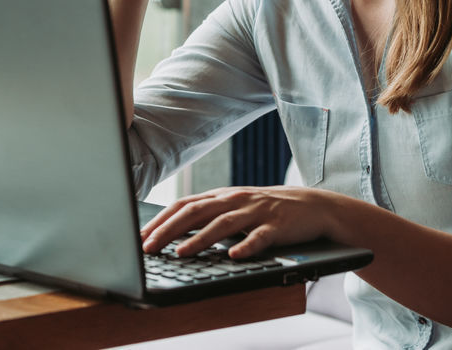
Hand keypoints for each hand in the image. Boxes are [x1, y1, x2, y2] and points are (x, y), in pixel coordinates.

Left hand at [140, 185, 340, 258]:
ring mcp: (256, 211)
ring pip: (223, 223)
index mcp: (221, 196)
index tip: (140, 237)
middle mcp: (235, 200)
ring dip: (199, 239)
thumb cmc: (265, 210)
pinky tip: (234, 256)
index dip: (160, 220)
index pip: (184, 205)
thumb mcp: (234, 208)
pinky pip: (260, 237)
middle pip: (196, 212)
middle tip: (149, 247)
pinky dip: (246, 246)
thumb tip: (172, 234)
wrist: (311, 205)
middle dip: (169, 230)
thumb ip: (207, 216)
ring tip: (180, 253)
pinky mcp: (277, 225)